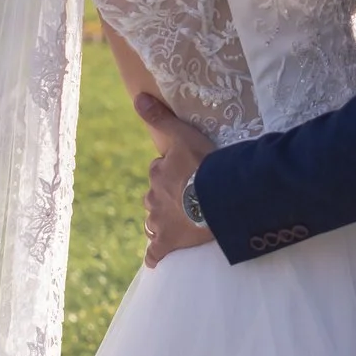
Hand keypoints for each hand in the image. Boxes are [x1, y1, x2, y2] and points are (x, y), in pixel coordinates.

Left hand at [135, 92, 216, 266]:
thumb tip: (137, 96)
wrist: (218, 199)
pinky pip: (155, 254)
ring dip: (163, 222)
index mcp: (158, 175)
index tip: (192, 174)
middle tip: (190, 198)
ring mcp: (159, 223)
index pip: (161, 172)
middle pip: (156, 197)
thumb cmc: (204, 166)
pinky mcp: (168, 244)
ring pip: (154, 222)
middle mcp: (153, 199)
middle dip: (168, 198)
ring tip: (182, 222)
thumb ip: (160, 118)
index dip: (175, 172)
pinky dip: (155, 256)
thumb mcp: (183, 135)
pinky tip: (158, 259)